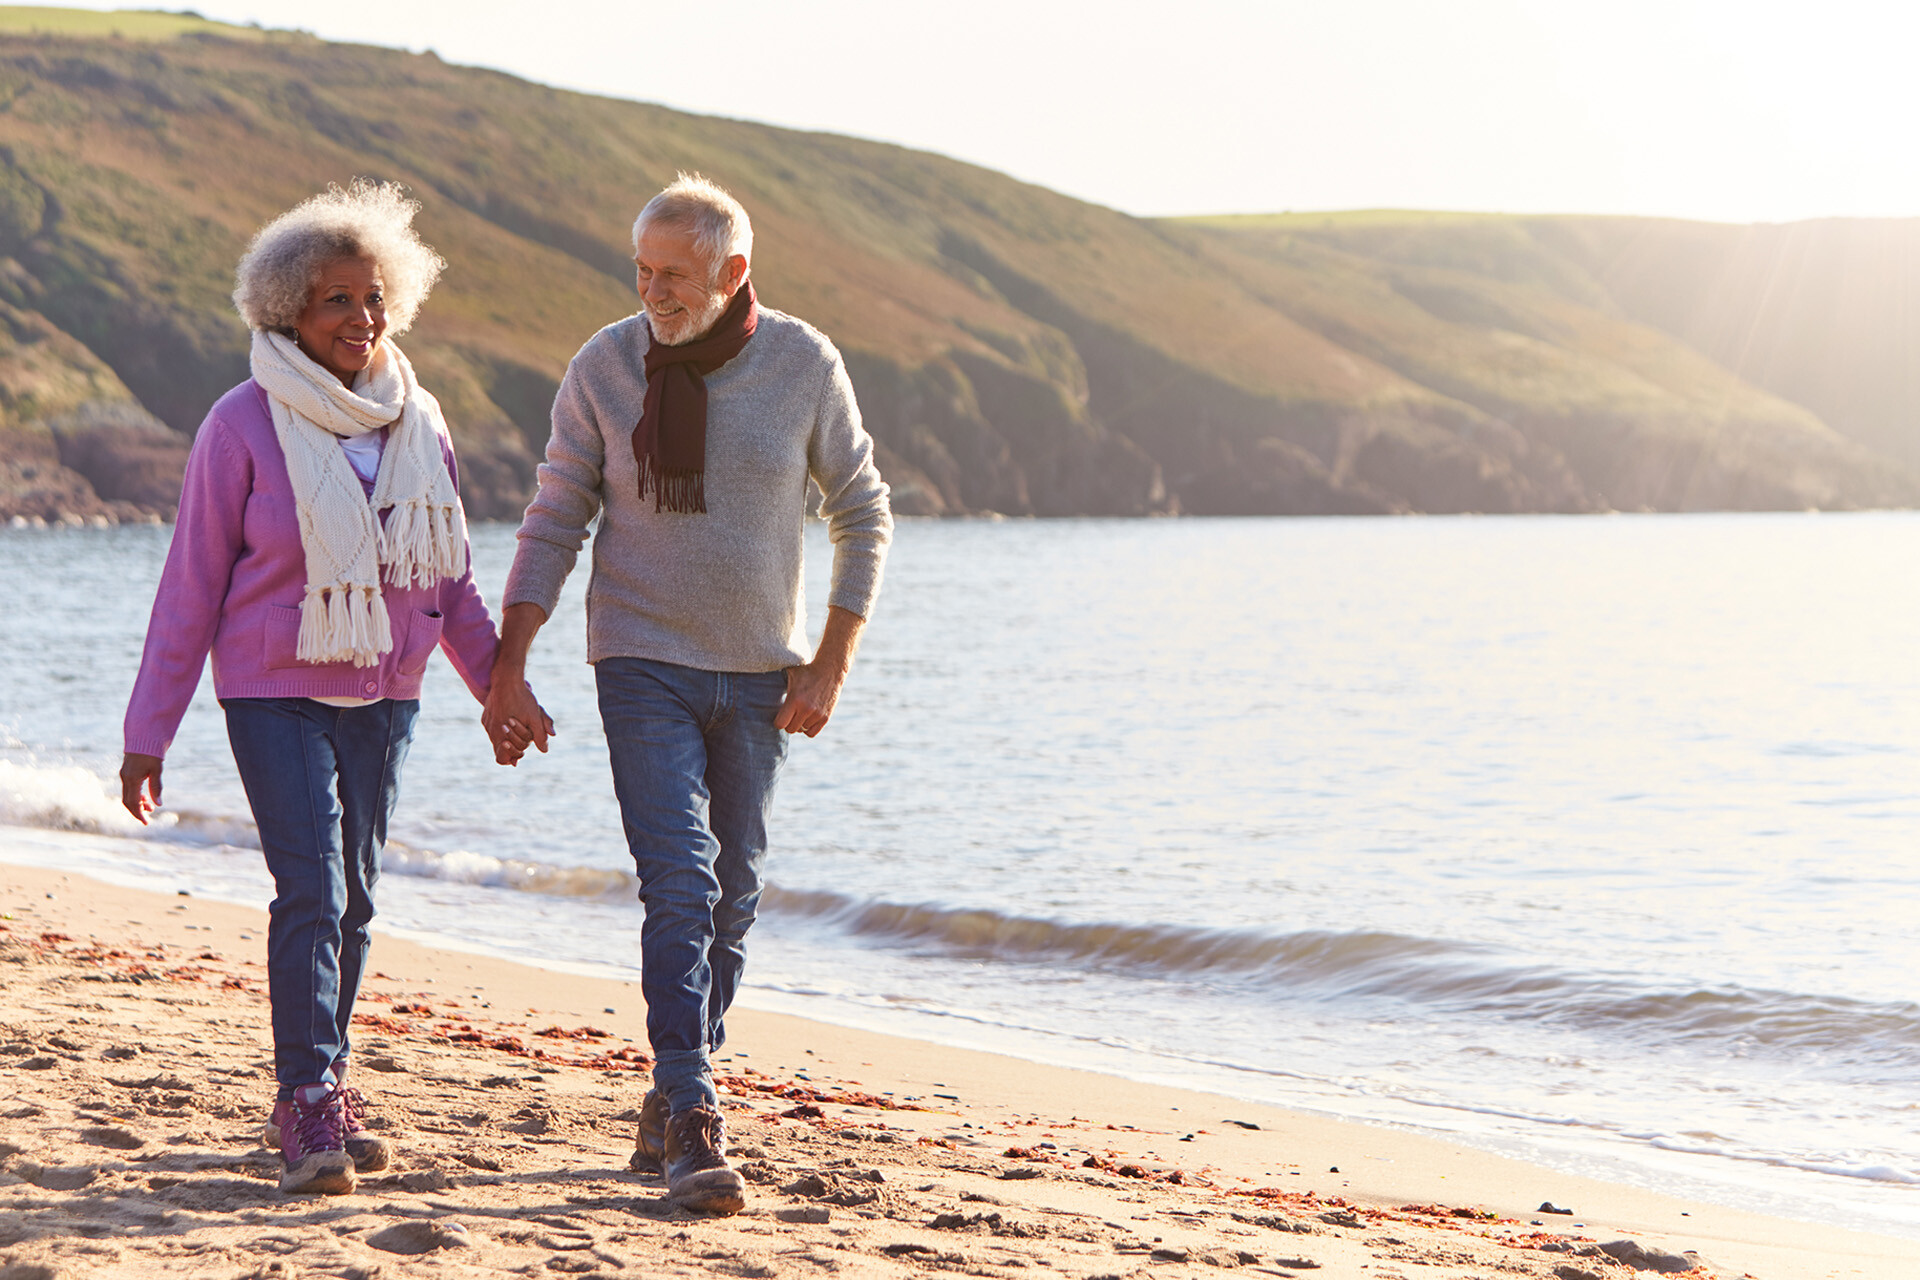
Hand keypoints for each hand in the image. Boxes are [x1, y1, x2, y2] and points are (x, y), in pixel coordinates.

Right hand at [120, 752, 162, 823]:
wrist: (143, 738)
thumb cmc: (152, 753)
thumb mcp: (157, 770)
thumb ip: (156, 788)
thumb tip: (159, 805)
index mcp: (132, 779)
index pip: (132, 802)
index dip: (138, 814)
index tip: (146, 822)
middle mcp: (125, 778)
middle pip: (128, 801)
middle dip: (137, 811)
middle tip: (149, 816)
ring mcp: (124, 775)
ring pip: (128, 795)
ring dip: (138, 803)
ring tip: (150, 807)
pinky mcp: (126, 772)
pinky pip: (129, 789)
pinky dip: (136, 795)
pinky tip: (145, 797)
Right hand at [482, 676, 553, 765]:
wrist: (507, 678)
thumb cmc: (522, 698)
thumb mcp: (535, 717)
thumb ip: (539, 736)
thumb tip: (545, 751)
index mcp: (500, 734)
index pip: (501, 758)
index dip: (512, 757)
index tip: (522, 751)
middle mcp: (491, 731)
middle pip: (499, 749)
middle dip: (513, 746)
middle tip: (524, 739)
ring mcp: (487, 723)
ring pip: (496, 738)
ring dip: (507, 737)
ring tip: (518, 727)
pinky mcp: (485, 716)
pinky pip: (493, 728)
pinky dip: (501, 728)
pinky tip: (511, 719)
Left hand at [775, 605, 865, 737]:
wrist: (830, 670)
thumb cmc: (806, 671)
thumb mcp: (789, 673)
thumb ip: (775, 680)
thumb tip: (754, 677)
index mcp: (795, 699)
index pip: (780, 724)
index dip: (778, 721)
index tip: (780, 715)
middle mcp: (806, 709)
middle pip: (791, 729)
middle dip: (788, 723)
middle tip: (790, 714)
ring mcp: (817, 714)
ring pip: (801, 730)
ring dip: (799, 724)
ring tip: (799, 714)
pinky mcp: (825, 717)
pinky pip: (811, 733)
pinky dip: (808, 729)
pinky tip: (807, 719)